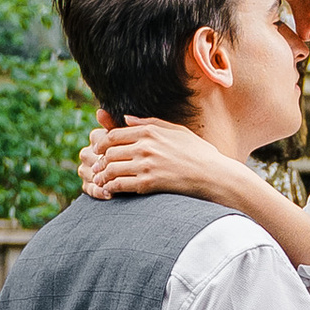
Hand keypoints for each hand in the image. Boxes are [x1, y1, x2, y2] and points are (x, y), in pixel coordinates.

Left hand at [80, 117, 244, 205]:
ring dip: (102, 175)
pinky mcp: (148, 182)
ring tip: (100, 181)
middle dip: (100, 160)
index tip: (99, 151)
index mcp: (150, 131)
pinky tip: (109, 191)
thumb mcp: (176, 130)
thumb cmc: (198, 152)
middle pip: (109, 151)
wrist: (213, 175)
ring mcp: (146, 164)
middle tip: (97, 168)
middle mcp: (145, 146)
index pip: (114, 134)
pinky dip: (110, 187)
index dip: (102, 143)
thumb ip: (149, 122)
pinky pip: (120, 184)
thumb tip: (125, 118)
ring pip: (111, 168)